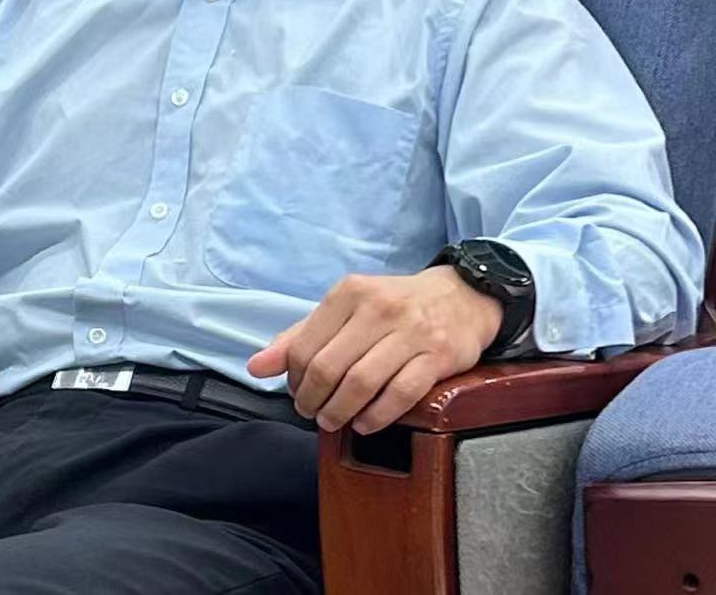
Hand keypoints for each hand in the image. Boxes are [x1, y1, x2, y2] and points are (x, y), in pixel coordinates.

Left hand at [247, 267, 502, 435]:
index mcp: (349, 293)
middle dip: (312, 399)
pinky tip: (365, 424)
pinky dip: (377, 416)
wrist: (461, 295)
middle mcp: (378, 308)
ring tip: (332, 421)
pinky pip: (400, 394)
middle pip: (329, 367)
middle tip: (310, 412)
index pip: (305, 345)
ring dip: (340, 412)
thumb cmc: (393, 306)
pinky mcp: (438, 356)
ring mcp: (410, 332)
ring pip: (361, 383)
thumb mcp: (345, 309)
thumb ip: (300, 336)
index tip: (295, 391)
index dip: (293, 376)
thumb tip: (255, 367)